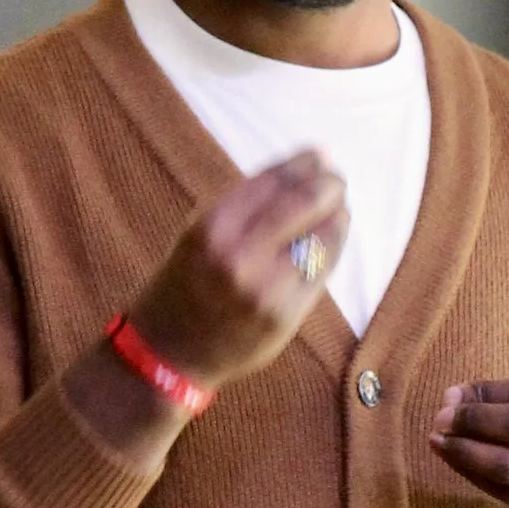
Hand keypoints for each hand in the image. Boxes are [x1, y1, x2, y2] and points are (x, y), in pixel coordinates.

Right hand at [125, 152, 348, 393]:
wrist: (169, 351)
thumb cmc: (186, 283)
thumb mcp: (200, 232)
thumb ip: (246, 205)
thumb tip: (305, 168)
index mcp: (213, 226)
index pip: (273, 181)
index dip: (303, 163)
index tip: (319, 155)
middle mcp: (239, 255)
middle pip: (304, 203)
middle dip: (328, 185)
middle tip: (336, 179)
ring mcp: (266, 288)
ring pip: (321, 237)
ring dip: (338, 216)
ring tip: (339, 208)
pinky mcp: (285, 315)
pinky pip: (322, 272)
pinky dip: (333, 249)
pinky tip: (331, 239)